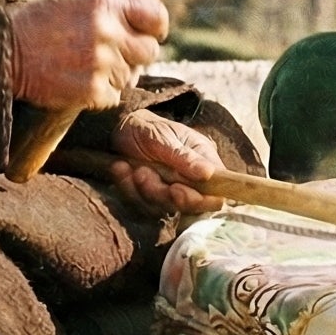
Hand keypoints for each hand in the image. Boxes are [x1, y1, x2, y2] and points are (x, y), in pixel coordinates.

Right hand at [10, 0, 168, 109]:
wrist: (3, 55)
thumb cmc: (36, 27)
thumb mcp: (74, 4)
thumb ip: (110, 12)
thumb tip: (142, 26)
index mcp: (104, 4)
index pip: (155, 14)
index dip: (155, 27)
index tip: (151, 34)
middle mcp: (107, 32)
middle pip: (149, 50)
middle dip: (136, 55)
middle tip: (114, 57)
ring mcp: (102, 63)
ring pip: (131, 76)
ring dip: (115, 76)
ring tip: (85, 69)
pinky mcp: (93, 91)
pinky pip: (114, 96)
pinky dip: (101, 94)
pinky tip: (78, 84)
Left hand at [105, 109, 225, 216]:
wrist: (119, 128)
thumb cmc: (147, 127)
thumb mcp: (164, 137)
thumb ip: (184, 157)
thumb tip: (208, 173)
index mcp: (203, 160)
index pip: (215, 193)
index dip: (201, 200)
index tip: (176, 190)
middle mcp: (190, 179)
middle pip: (188, 205)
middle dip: (162, 193)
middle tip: (143, 174)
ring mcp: (170, 190)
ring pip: (162, 207)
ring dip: (143, 188)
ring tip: (132, 167)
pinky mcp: (150, 197)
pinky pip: (140, 203)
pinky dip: (127, 186)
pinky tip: (120, 167)